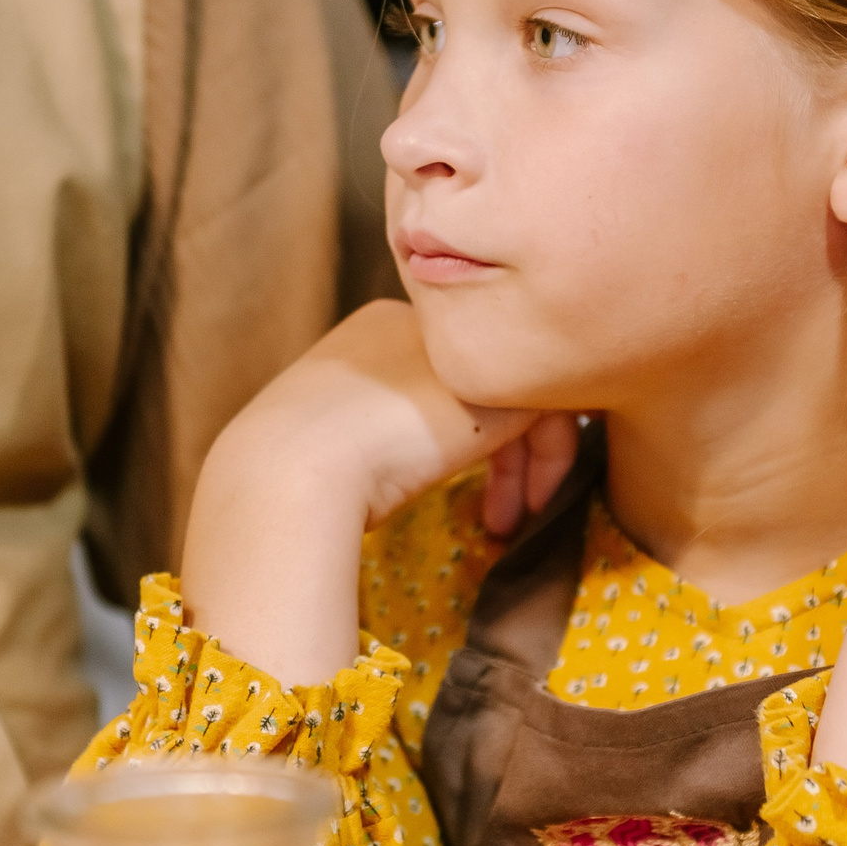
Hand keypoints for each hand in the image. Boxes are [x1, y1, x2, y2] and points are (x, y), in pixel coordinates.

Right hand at [217, 301, 571, 530]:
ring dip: (522, 468)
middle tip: (504, 514)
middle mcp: (424, 324)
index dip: (462, 440)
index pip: (443, 378)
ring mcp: (465, 345)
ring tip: (513, 520)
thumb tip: (403, 459)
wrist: (295, 468)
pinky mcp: (503, 378)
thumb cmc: (297, 467)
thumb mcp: (337, 434)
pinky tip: (530, 506)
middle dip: (501, 458)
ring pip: (519, 398)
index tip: (462, 491)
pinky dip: (550, 460)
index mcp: (374, 331)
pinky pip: (551, 410)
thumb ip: (378, 429)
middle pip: (484, 387)